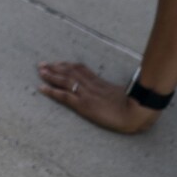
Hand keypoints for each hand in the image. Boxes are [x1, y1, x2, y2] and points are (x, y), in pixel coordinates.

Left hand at [36, 61, 157, 134]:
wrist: (136, 113)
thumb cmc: (136, 108)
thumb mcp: (125, 97)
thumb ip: (118, 94)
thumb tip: (120, 96)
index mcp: (102, 83)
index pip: (82, 70)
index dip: (69, 66)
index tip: (59, 63)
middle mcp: (92, 86)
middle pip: (71, 72)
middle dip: (56, 67)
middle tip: (43, 64)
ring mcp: (87, 95)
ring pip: (65, 81)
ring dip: (51, 75)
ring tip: (40, 71)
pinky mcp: (84, 105)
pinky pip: (65, 96)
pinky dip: (52, 91)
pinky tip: (42, 88)